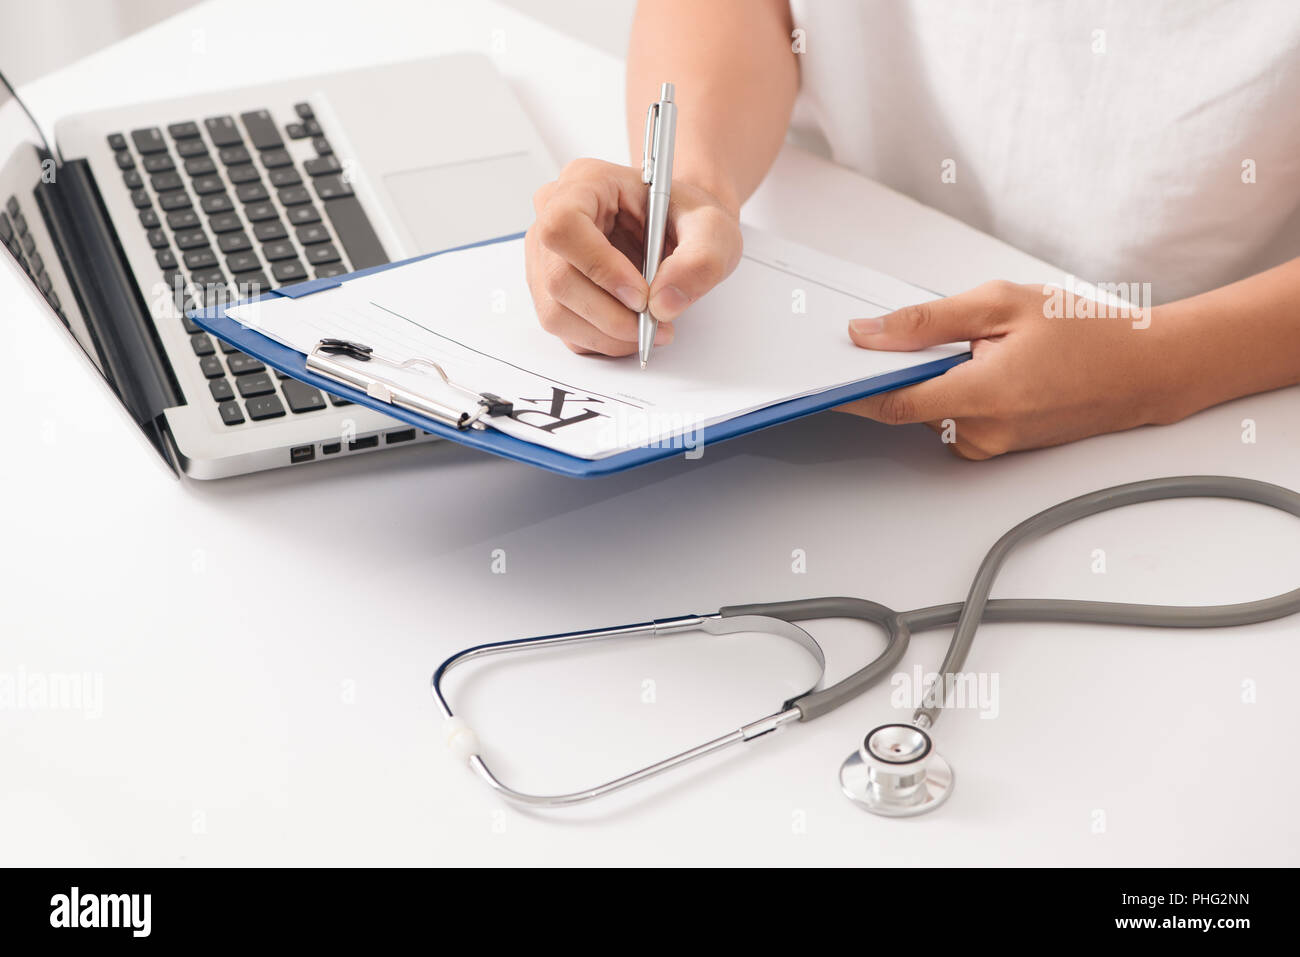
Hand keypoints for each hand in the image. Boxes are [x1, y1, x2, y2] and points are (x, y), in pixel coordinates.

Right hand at [524, 158, 742, 355]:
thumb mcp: (714, 227)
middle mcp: (553, 216)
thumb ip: (701, 260)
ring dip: (607, 333)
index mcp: (586, 182)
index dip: (599, 266)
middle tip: (654, 322)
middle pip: (558, 278)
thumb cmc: (687, 218)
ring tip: (650, 329)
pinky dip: (601, 340)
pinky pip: (565, 330)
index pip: (564, 225)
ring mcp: (546, 257)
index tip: (640, 294)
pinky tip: (632, 330)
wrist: (680, 231)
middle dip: (610, 314)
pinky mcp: (551, 292)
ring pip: (556, 312)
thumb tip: (664, 303)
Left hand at [839, 280, 1180, 458]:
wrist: (1145, 369)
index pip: (894, 403)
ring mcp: (992, 446)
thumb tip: (870, 334)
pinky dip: (953, 392)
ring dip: (931, 380)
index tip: (819, 379)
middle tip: (905, 336)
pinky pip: (954, 420)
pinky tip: (983, 366)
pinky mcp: (998, 449)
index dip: (851, 392)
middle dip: (897, 372)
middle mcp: (985, 432)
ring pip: (931, 412)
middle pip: (908, 405)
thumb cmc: (1086, 331)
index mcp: (985, 395)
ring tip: (976, 346)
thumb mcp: (1002, 304)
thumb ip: (929, 321)